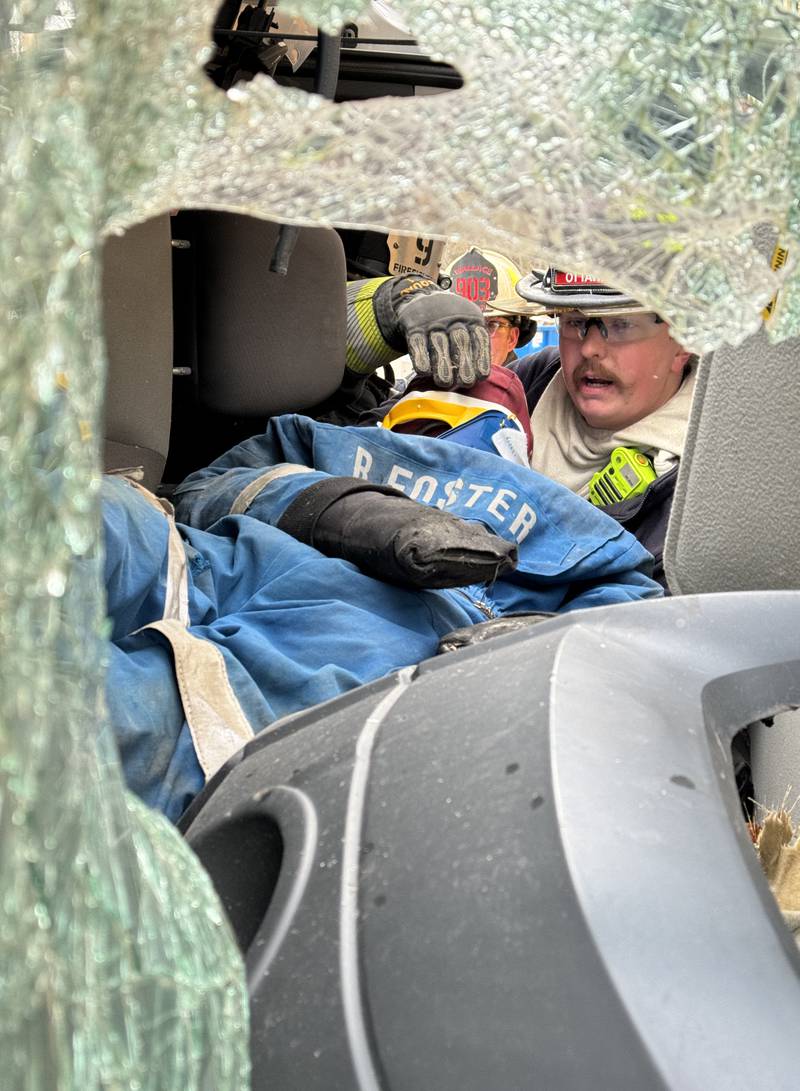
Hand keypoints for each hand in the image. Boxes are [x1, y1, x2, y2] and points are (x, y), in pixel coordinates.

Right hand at [374, 275, 490, 387]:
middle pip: (460, 340)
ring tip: (445, 382)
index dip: (481, 357)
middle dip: (464, 363)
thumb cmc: (449, 324)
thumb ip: (474, 347)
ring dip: (443, 364)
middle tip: (465, 383)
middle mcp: (453, 319)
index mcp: (471, 319)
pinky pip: (417, 342)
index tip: (481, 376)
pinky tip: (423, 372)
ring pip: (439, 343)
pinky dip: (420, 357)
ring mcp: (433, 322)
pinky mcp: (414, 327)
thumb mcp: (467, 326)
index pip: (480, 337)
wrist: (420, 298)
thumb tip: (479, 377)